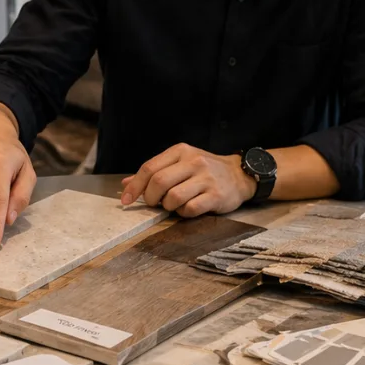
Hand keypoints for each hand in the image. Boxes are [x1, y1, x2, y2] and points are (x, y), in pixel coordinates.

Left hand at [121, 143, 255, 217]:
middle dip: (151, 198)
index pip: (149, 168)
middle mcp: (193, 162)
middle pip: (159, 182)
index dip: (134, 186)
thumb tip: (125, 184)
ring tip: (174, 205)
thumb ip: (154, 172)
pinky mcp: (216, 195)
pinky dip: (184, 213)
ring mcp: (206, 178)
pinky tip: (188, 208)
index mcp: (180, 151)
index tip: (126, 200)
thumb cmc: (204, 171)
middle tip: (155, 203)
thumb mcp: (179, 163)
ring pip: (173, 198)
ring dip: (168, 206)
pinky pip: (190, 209)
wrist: (239, 175)